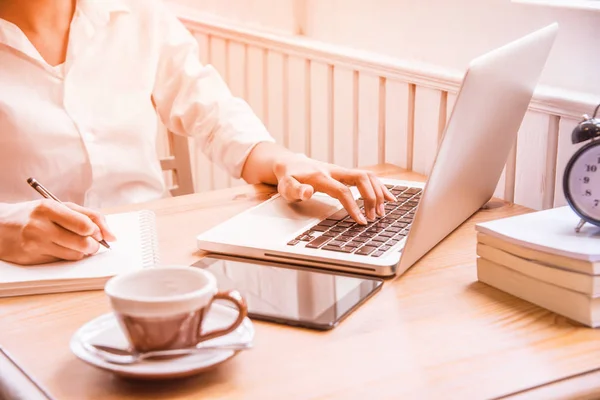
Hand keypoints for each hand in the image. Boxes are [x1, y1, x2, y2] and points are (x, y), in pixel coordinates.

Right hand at [0, 200, 116, 264]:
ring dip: (82, 252)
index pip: (84, 225)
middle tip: (92, 242)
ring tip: (76, 244)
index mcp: (48, 208)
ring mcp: (34, 244)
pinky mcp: (31, 259)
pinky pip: (61, 261)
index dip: (96, 231)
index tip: (97, 232)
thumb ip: (88, 215)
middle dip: (93, 245)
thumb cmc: (33, 214)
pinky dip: (67, 256)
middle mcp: (39, 226)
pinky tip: (59, 248)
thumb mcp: (58, 206)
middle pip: (82, 243)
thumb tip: (112, 236)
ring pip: (74, 255)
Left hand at [273, 154, 395, 223]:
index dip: (354, 206)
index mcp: (321, 176)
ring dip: (378, 192)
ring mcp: (342, 171)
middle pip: (362, 178)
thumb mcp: (286, 186)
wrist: (291, 163)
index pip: (342, 191)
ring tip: (383, 211)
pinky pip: (367, 177)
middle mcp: (335, 171)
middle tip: (374, 218)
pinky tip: (389, 198)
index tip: (362, 221)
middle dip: (372, 198)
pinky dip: (379, 187)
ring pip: (367, 176)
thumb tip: (307, 192)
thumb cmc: (289, 178)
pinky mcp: (346, 173)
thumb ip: (296, 190)